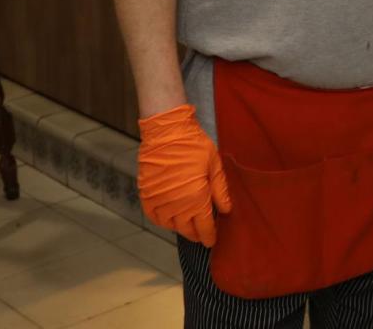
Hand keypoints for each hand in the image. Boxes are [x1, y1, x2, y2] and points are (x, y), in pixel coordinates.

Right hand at [136, 104, 232, 245]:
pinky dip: (162, 221)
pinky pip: (153, 216)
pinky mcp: (146, 194)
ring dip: (180, 228)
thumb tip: (226, 210)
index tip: (211, 241)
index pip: (204, 227)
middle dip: (196, 233)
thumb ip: (220, 191)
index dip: (209, 236)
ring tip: (187, 225)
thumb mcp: (214, 165)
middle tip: (202, 233)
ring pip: (170, 225)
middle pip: (187, 229)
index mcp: (196, 198)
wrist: (166, 131)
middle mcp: (176, 205)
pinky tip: (169, 219)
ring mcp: (159, 201)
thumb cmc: (194, 145)